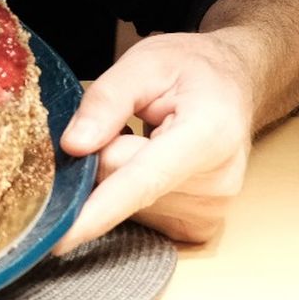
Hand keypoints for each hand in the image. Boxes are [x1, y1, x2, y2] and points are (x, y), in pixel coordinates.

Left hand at [49, 29, 258, 253]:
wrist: (235, 86)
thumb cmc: (194, 70)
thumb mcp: (146, 62)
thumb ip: (106, 100)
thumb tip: (73, 146)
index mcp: (208, 135)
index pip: (143, 180)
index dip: (99, 209)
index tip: (63, 237)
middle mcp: (216, 183)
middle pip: (120, 185)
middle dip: (103, 155)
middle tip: (127, 124)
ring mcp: (210, 212)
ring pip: (124, 203)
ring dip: (119, 172)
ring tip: (149, 139)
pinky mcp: (198, 228)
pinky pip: (138, 214)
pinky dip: (131, 190)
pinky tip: (154, 162)